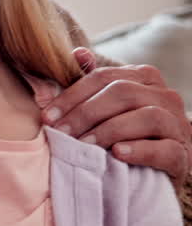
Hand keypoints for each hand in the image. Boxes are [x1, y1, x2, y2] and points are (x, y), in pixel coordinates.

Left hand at [42, 48, 190, 181]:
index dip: (72, 95)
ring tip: (83, 144)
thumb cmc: (123, 135)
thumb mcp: (105, 108)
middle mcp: (166, 97)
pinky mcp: (183, 154)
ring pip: (147, 116)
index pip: (104, 77)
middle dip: (85, 113)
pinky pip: (164, 148)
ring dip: (109, 130)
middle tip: (60, 133)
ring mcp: (178, 125)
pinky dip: (139, 150)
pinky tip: (117, 154)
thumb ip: (89, 84)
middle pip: (123, 93)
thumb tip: (77, 53)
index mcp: (145, 79)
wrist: (154, 171)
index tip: (47, 116)